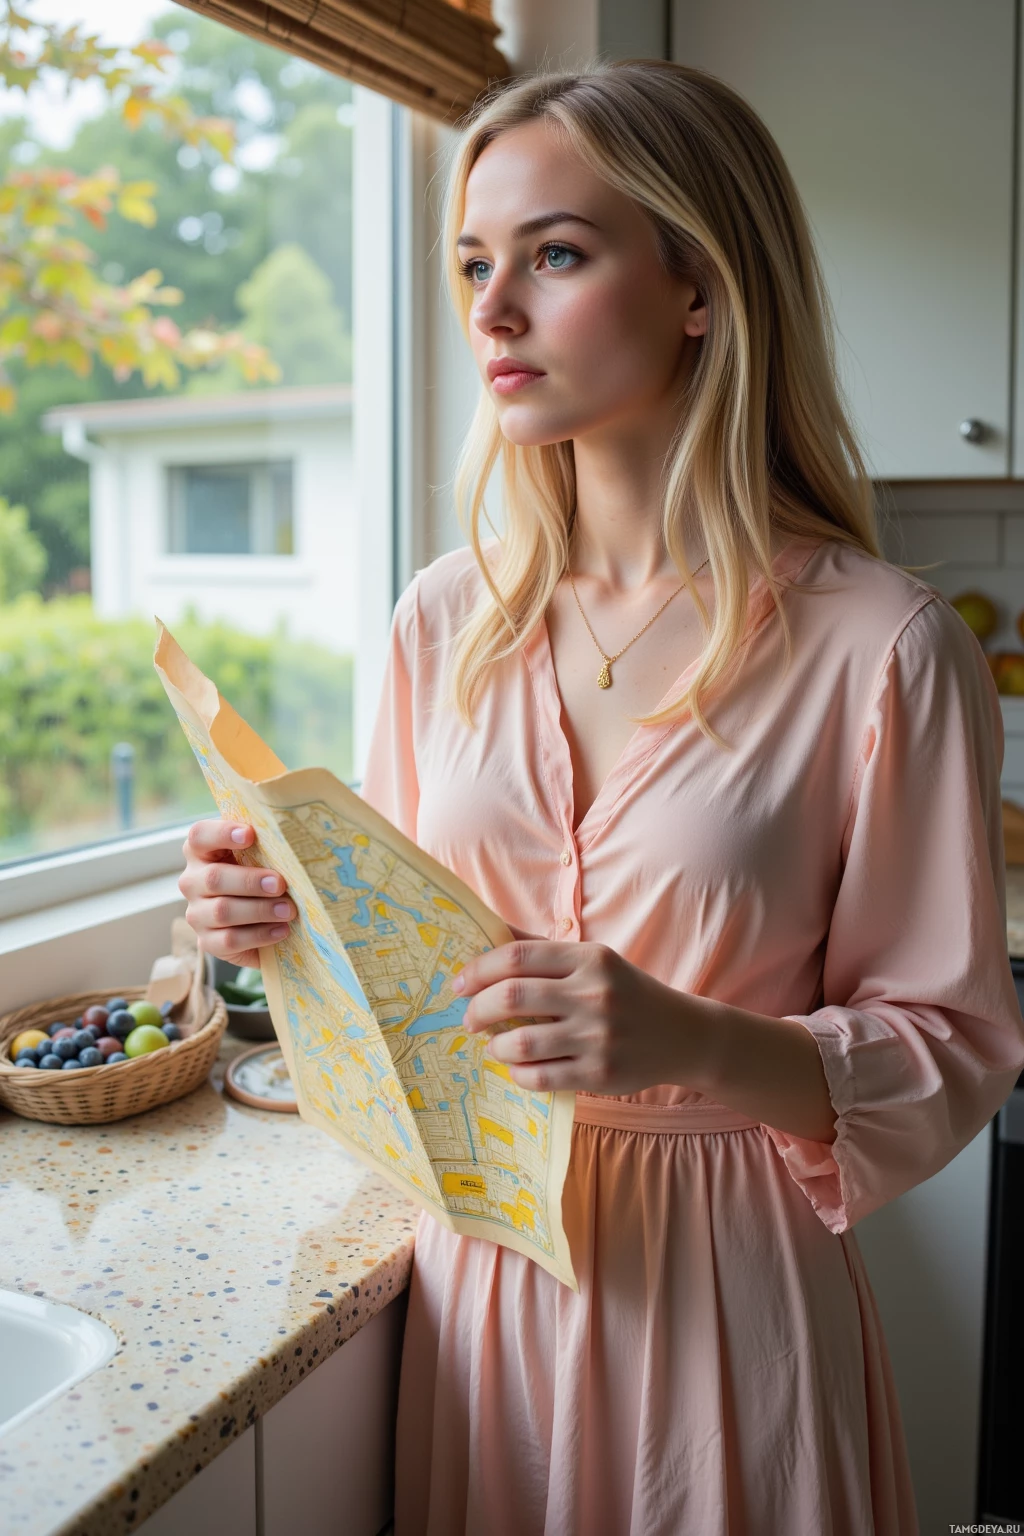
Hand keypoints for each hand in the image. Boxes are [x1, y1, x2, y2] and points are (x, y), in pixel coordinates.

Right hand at [178, 819, 296, 968]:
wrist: (257, 921)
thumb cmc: (259, 876)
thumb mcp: (259, 856)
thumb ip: (265, 844)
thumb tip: (290, 837)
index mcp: (201, 852)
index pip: (200, 835)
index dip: (222, 833)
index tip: (250, 834)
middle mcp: (192, 881)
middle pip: (214, 878)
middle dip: (250, 881)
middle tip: (280, 884)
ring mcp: (197, 913)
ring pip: (222, 911)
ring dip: (260, 910)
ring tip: (288, 910)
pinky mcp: (207, 942)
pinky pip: (230, 940)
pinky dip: (259, 935)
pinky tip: (281, 930)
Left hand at [456, 934, 704, 1095]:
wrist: (682, 1035)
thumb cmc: (625, 992)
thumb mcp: (592, 959)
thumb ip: (542, 948)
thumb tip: (488, 928)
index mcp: (588, 958)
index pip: (516, 957)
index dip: (478, 970)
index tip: (460, 984)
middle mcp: (593, 993)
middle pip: (511, 995)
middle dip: (478, 1008)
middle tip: (470, 1019)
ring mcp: (597, 1036)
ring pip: (520, 1042)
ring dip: (496, 1046)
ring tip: (495, 1045)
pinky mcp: (600, 1074)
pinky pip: (540, 1077)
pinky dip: (518, 1073)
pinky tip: (519, 1067)